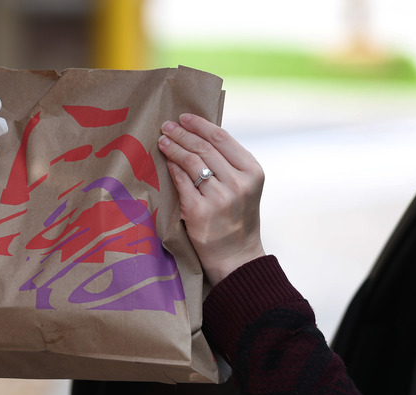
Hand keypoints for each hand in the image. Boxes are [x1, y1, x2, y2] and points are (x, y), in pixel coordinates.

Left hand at [157, 113, 265, 284]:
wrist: (236, 257)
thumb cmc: (237, 218)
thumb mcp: (245, 187)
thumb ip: (229, 164)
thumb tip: (200, 135)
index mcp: (252, 172)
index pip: (222, 138)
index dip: (200, 124)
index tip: (184, 117)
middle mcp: (238, 183)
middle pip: (203, 148)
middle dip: (182, 133)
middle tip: (166, 126)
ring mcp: (219, 198)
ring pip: (191, 162)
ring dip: (173, 147)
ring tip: (162, 140)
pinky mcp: (200, 211)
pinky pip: (181, 182)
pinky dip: (172, 168)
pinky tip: (166, 161)